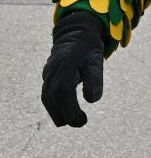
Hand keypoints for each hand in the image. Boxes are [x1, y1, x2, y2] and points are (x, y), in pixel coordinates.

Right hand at [41, 12, 104, 127]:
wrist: (74, 34)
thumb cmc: (88, 48)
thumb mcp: (96, 60)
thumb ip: (95, 79)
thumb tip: (92, 101)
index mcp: (66, 64)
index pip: (64, 89)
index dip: (69, 106)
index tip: (79, 119)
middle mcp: (53, 69)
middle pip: (54, 95)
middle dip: (66, 112)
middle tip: (80, 123)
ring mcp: (48, 73)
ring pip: (47, 96)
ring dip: (57, 112)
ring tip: (71, 123)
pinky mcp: (47, 77)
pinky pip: (46, 94)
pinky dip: (52, 106)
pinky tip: (62, 116)